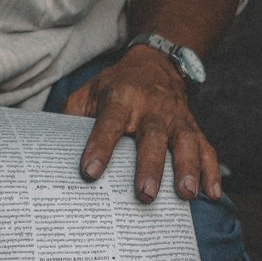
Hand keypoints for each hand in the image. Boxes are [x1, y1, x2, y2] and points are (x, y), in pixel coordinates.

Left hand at [61, 46, 221, 203]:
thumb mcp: (87, 93)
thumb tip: (49, 151)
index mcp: (120, 98)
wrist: (156, 64)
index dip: (99, 146)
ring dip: (187, 169)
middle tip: (144, 195)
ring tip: (186, 196)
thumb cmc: (114, 87)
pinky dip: (212, 171)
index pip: (109, 123)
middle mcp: (151, 108)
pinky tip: (212, 195)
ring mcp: (176, 118)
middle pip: (152, 137)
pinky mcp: (193, 127)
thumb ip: (70, 118)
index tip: (90, 172)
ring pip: (185, 142)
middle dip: (149, 166)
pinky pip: (206, 148)